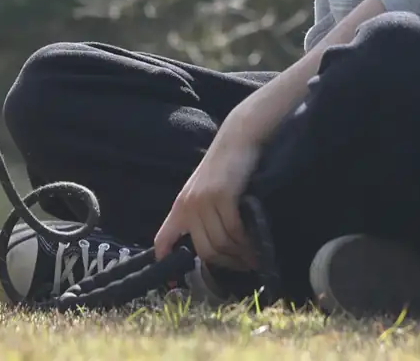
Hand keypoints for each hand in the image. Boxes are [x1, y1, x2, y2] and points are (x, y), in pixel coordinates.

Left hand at [153, 131, 261, 270]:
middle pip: (204, 251)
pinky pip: (234, 231)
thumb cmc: (223, 166)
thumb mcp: (202, 190)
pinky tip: (255, 244)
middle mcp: (189, 206)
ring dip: (239, 255)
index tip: (171, 279)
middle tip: (243, 266)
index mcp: (180, 206)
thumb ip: (200, 214)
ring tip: (252, 257)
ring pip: (221, 243)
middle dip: (225, 264)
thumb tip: (210, 245)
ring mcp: (205, 201)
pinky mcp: (223, 196)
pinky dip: (246, 242)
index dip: (164, 259)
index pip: (163, 238)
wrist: (236, 139)